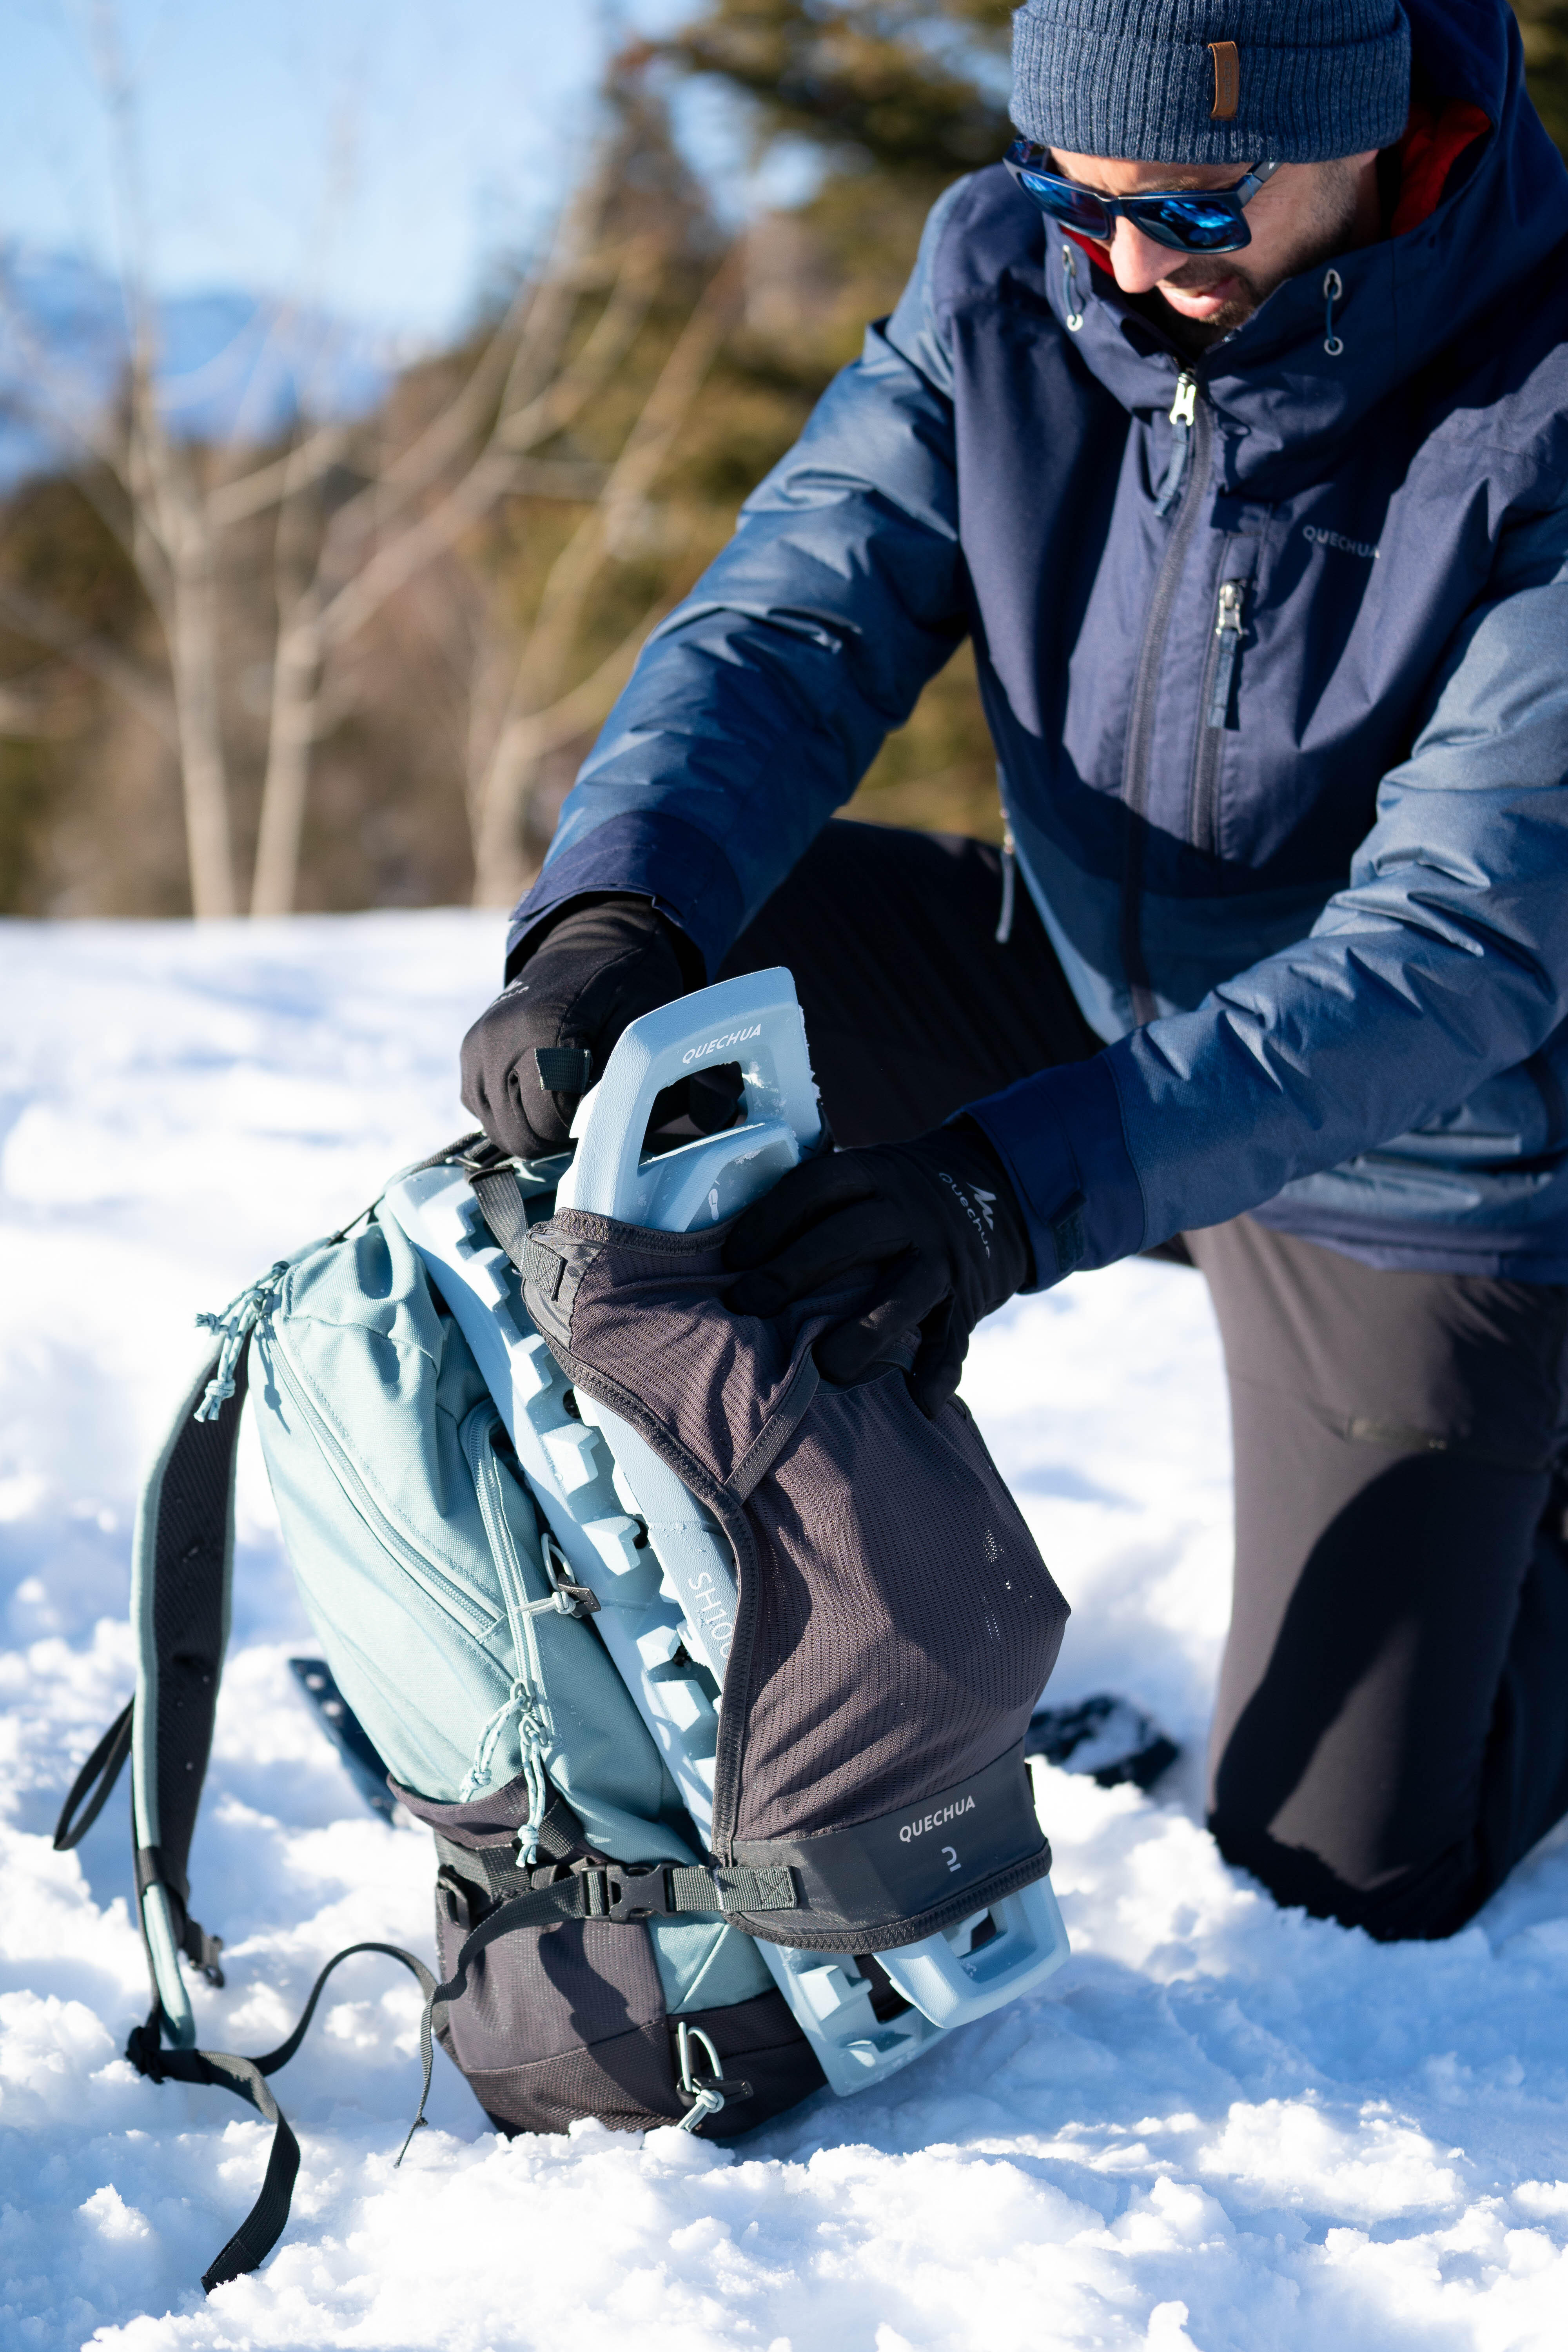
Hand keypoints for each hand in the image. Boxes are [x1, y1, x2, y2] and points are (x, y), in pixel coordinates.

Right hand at [460, 897, 692, 1159]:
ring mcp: (476, 1048)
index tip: (609, 1102)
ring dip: (539, 1129)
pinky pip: (486, 1113)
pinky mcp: (469, 1056)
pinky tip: (546, 1090)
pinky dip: (515, 1114)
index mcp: (541, 1028)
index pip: (551, 1123)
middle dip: (561, 1135)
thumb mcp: (653, 1022)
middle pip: (521, 1136)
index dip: (586, 1127)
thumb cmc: (630, 984)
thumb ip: (649, 1075)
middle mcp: (497, 1039)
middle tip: (592, 1107)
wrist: (593, 944)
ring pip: (502, 1132)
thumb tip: (674, 1124)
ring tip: (571, 1097)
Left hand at [723, 1119, 1032, 1414]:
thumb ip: (814, 1205)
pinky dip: (938, 1373)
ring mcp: (941, 1257)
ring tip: (825, 1369)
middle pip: (852, 1235)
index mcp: (873, 1174)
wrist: (993, 1194)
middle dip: (795, 1270)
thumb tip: (724, 1254)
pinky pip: (954, 1339)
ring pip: (905, 1293)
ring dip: (864, 1331)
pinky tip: (918, 1403)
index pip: (818, 1184)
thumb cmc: (892, 1199)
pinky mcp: (967, 1299)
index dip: (773, 1217)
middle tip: (748, 1306)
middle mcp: (908, 1211)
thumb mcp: (863, 1177)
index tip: (732, 1257)